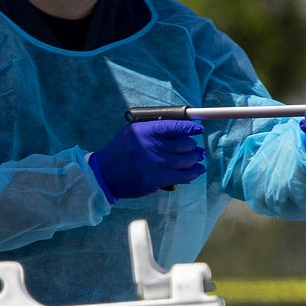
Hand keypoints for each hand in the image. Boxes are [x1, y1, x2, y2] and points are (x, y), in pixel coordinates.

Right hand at [89, 120, 205, 199]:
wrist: (107, 174)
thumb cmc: (121, 150)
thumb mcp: (132, 131)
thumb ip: (153, 127)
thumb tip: (179, 126)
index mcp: (144, 131)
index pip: (173, 126)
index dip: (189, 128)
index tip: (198, 129)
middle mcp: (151, 146)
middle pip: (182, 144)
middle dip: (193, 145)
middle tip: (196, 146)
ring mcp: (155, 164)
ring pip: (185, 160)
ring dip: (195, 158)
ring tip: (198, 156)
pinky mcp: (157, 180)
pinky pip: (182, 175)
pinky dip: (193, 172)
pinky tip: (198, 170)